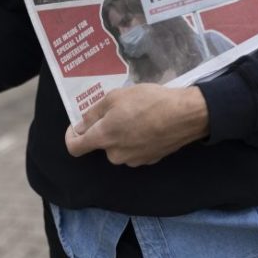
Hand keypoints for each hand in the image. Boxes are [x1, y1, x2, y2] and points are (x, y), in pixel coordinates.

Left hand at [64, 84, 208, 166]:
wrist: (185, 115)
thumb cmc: (147, 101)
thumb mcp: (115, 97)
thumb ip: (93, 113)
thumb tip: (80, 125)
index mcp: (104, 138)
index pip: (75, 148)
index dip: (72, 135)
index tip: (77, 124)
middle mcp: (116, 155)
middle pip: (100, 144)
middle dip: (104, 128)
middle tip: (118, 109)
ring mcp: (134, 160)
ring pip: (118, 146)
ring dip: (121, 133)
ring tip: (136, 114)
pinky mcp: (150, 160)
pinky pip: (134, 149)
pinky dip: (136, 139)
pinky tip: (148, 124)